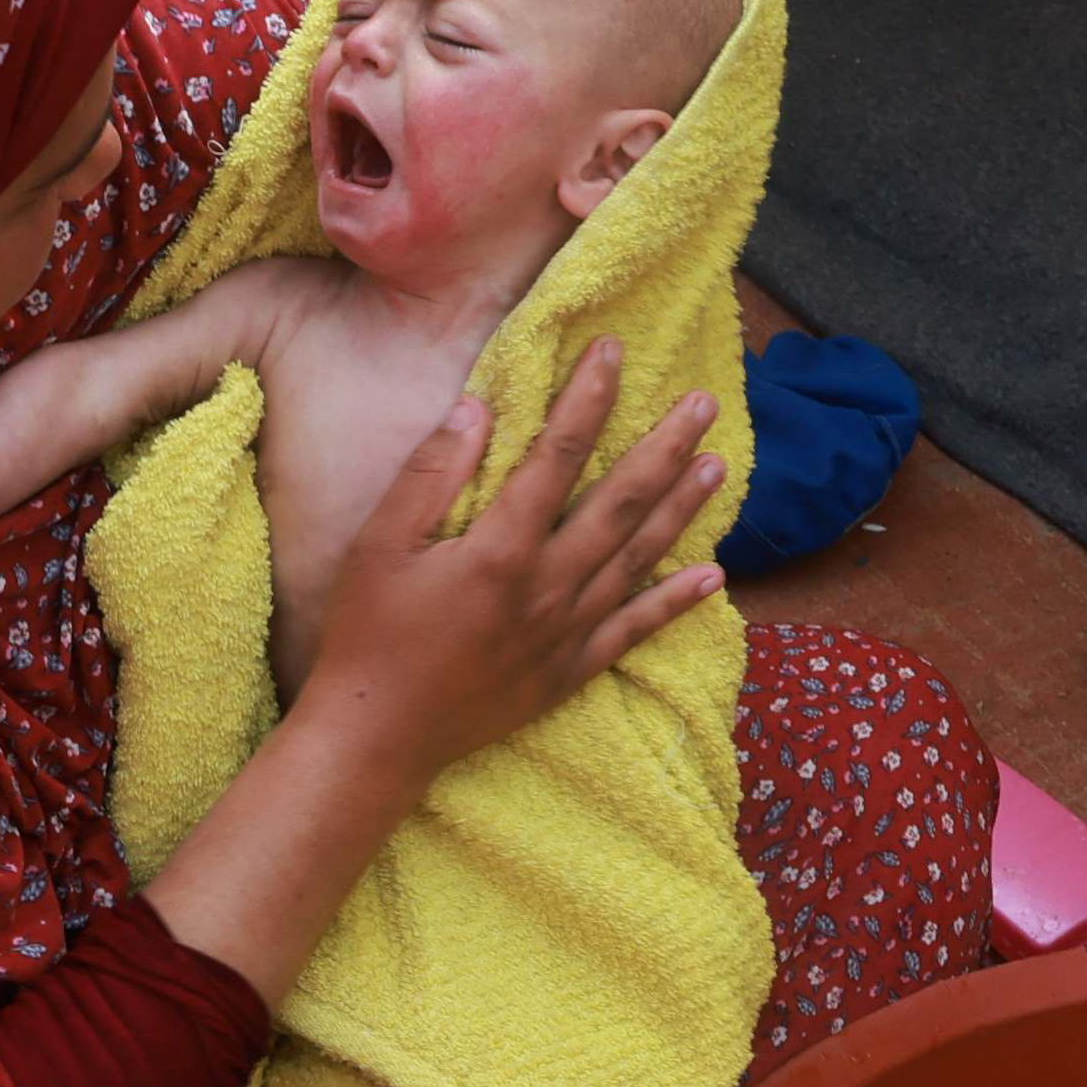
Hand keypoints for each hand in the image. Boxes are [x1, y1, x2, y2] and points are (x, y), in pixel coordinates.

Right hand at [300, 347, 724, 777]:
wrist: (377, 736)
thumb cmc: (368, 633)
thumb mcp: (380, 545)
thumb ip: (430, 475)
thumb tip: (478, 408)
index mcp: (499, 548)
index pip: (558, 455)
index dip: (589, 398)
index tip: (613, 351)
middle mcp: (547, 587)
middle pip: (621, 503)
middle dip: (665, 446)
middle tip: (704, 404)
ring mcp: (565, 633)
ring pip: (639, 558)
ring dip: (682, 509)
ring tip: (717, 465)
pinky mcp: (570, 671)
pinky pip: (634, 630)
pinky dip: (676, 603)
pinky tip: (712, 577)